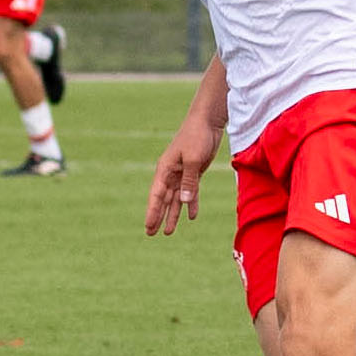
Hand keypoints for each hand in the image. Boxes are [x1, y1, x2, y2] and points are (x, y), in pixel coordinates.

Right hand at [144, 115, 221, 236]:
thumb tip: (183, 202)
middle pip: (163, 199)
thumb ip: (189, 181)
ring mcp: (182, 173)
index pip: (157, 195)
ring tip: (168, 232)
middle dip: (157, 216)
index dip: (152, 212)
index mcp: (165, 169)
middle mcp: (171, 173)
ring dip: (173, 215)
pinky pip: (190, 192)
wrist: (207, 121)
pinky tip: (191, 216)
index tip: (148, 227)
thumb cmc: (196, 136)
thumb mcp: (193, 159)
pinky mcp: (194, 171)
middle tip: (151, 233)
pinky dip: (191, 203)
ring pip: (176, 199)